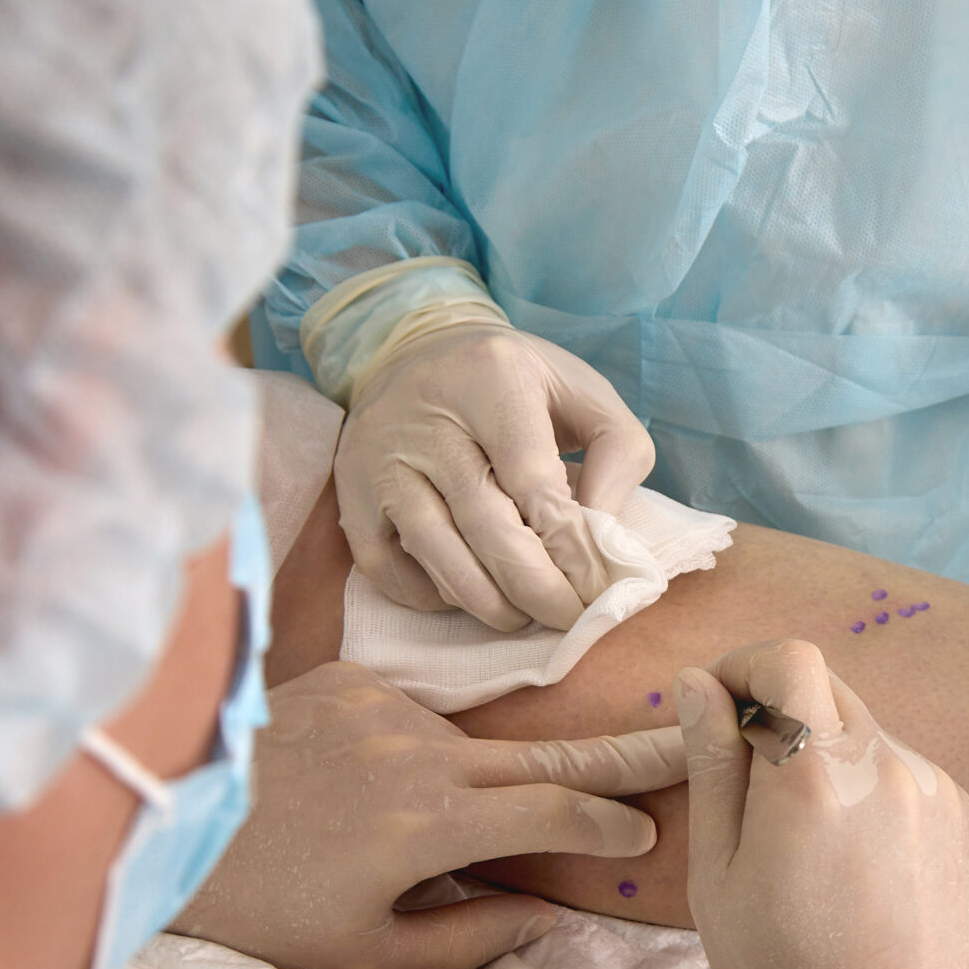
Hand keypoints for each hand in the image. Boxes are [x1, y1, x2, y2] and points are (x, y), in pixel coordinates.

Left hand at [172, 663, 684, 968]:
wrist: (157, 823)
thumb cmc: (260, 912)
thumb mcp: (365, 956)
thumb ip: (469, 938)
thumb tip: (543, 918)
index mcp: (427, 825)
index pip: (555, 813)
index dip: (610, 822)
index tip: (646, 832)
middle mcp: (416, 752)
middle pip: (549, 752)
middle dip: (626, 751)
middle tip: (689, 732)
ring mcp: (383, 707)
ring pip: (475, 740)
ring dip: (495, 770)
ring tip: (453, 816)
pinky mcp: (347, 679)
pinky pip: (417, 714)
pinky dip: (422, 748)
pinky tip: (379, 786)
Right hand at [336, 321, 654, 632]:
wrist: (419, 350)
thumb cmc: (519, 385)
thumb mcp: (585, 394)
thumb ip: (619, 455)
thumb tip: (605, 536)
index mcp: (493, 376)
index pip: (533, 480)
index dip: (569, 546)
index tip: (596, 589)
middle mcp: (426, 412)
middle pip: (483, 522)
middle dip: (532, 585)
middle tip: (566, 618)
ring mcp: (379, 452)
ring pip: (433, 548)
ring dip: (484, 600)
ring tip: (521, 617)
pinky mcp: (349, 486)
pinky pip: (383, 563)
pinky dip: (428, 594)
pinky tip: (466, 595)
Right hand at [674, 642, 968, 968]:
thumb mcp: (717, 878)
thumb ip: (712, 768)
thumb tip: (699, 686)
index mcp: (814, 775)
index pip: (788, 658)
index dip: (745, 667)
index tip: (721, 710)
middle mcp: (885, 764)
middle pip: (827, 686)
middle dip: (779, 711)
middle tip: (748, 784)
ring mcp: (932, 787)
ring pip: (863, 729)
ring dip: (822, 753)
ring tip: (802, 840)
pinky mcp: (961, 814)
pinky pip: (898, 769)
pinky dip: (864, 787)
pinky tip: (850, 860)